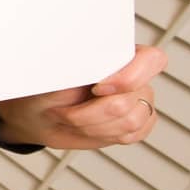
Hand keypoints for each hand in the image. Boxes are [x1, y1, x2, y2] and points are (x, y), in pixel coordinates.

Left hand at [0, 44, 166, 148]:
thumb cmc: (43, 91)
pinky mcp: (138, 124)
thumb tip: (90, 61)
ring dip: (91, 125)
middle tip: (62, 110)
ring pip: (130, 122)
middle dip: (88, 113)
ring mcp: (139, 100)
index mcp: (118, 54)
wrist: (38, 116)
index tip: (97, 88)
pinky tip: (85, 127)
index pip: (151, 60)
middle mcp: (135, 76)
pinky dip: (101, 135)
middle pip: (128, 101)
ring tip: (70, 118)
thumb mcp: (52, 76)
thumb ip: (79, 67)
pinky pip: (131, 135)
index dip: (129, 77)